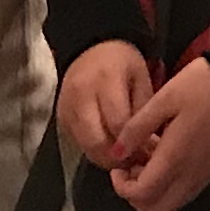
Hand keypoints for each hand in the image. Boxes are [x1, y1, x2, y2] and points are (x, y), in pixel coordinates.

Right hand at [56, 41, 155, 167]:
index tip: (147, 152)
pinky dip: (95, 151)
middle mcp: (81, 95)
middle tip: (135, 161)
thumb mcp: (141, 76)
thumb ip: (144, 109)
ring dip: (107, 158)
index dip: (133, 143)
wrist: (89, 49)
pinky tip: (110, 148)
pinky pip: (79, 143)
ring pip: (86, 147)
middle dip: (118, 157)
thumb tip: (148, 146)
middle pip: (97, 140)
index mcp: (105, 80)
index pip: (117, 123)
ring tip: (125, 157)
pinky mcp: (61, 118)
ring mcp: (67, 108)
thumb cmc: (121, 63)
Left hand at [113, 63, 209, 210]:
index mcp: (174, 158)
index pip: (141, 195)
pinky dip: (169, 187)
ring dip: (152, 193)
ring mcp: (203, 176)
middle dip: (136, 197)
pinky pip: (185, 194)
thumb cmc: (201, 86)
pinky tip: (166, 159)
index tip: (118, 166)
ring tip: (147, 162)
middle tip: (131, 169)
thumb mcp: (162, 99)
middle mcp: (190, 175)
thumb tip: (116, 153)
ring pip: (171, 206)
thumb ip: (136, 128)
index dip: (122, 187)